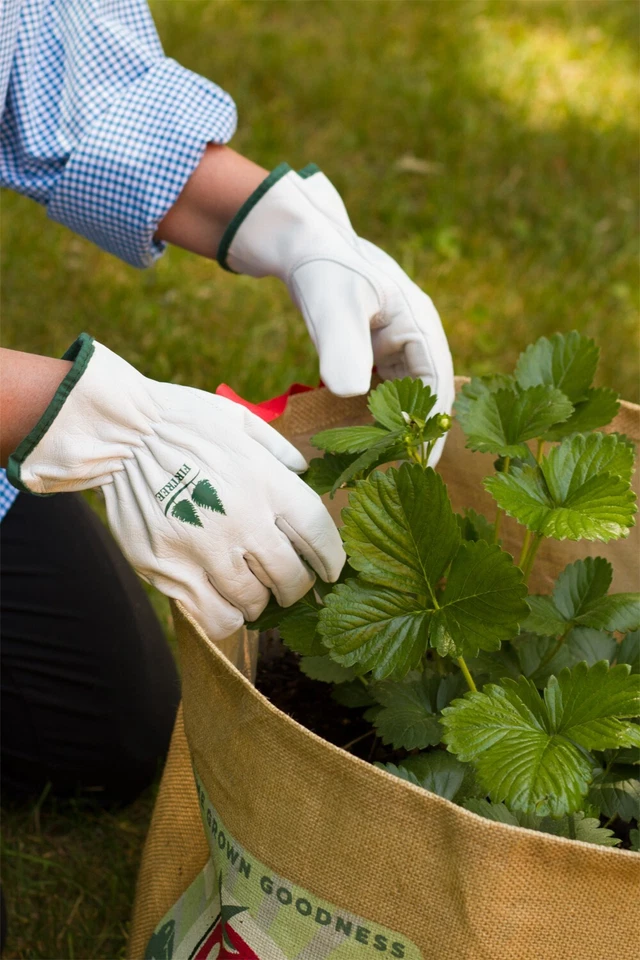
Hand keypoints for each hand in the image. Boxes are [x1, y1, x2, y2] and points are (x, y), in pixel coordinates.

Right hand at [7, 335, 344, 638]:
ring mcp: (205, 548)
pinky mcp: (169, 570)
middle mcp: (242, 519)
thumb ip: (276, 449)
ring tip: (251, 593)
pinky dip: (225, 618)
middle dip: (296, 588)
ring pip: (253, 603)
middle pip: (291, 577)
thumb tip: (304, 471)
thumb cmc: (180, 421)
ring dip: (259, 603)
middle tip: (288, 585)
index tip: (329, 572)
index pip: (318, 534)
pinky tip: (222, 604)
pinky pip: (212, 616)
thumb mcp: (237, 418)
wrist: (118, 432)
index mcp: (265, 481)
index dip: (331, 560)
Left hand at [217, 163, 453, 461]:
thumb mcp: (333, 306)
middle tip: (402, 474)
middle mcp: (415, 337)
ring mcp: (396, 344)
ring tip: (385, 464)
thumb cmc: (323, 269)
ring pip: (406, 395)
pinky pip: (385, 390)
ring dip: (398, 426)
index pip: (437, 385)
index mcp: (419, 324)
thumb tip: (351, 393)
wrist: (300, 245)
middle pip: (426, 394)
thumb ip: (342, 347)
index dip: (431, 426)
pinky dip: (377, 414)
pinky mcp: (376, 351)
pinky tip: (362, 438)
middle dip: (416, 432)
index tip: (421, 463)